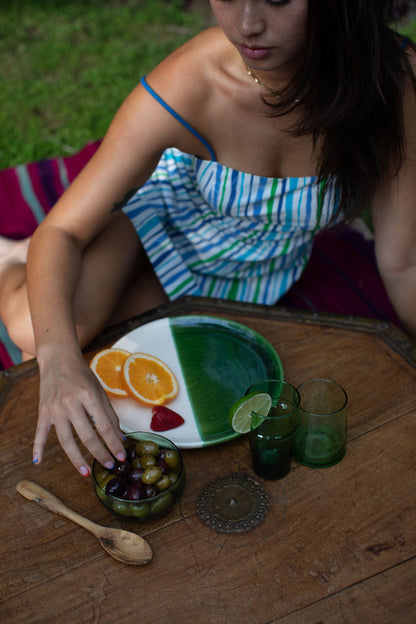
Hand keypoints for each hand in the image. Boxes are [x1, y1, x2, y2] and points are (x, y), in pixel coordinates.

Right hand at [33, 350, 125, 475]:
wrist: (58, 359)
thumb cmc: (82, 375)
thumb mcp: (99, 391)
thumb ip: (109, 414)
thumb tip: (120, 437)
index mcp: (88, 395)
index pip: (104, 426)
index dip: (114, 443)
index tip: (121, 456)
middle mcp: (71, 402)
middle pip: (86, 435)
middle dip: (100, 453)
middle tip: (109, 465)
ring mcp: (55, 408)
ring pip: (65, 440)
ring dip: (76, 458)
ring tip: (85, 472)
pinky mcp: (43, 411)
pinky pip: (40, 432)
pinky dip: (37, 447)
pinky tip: (38, 461)